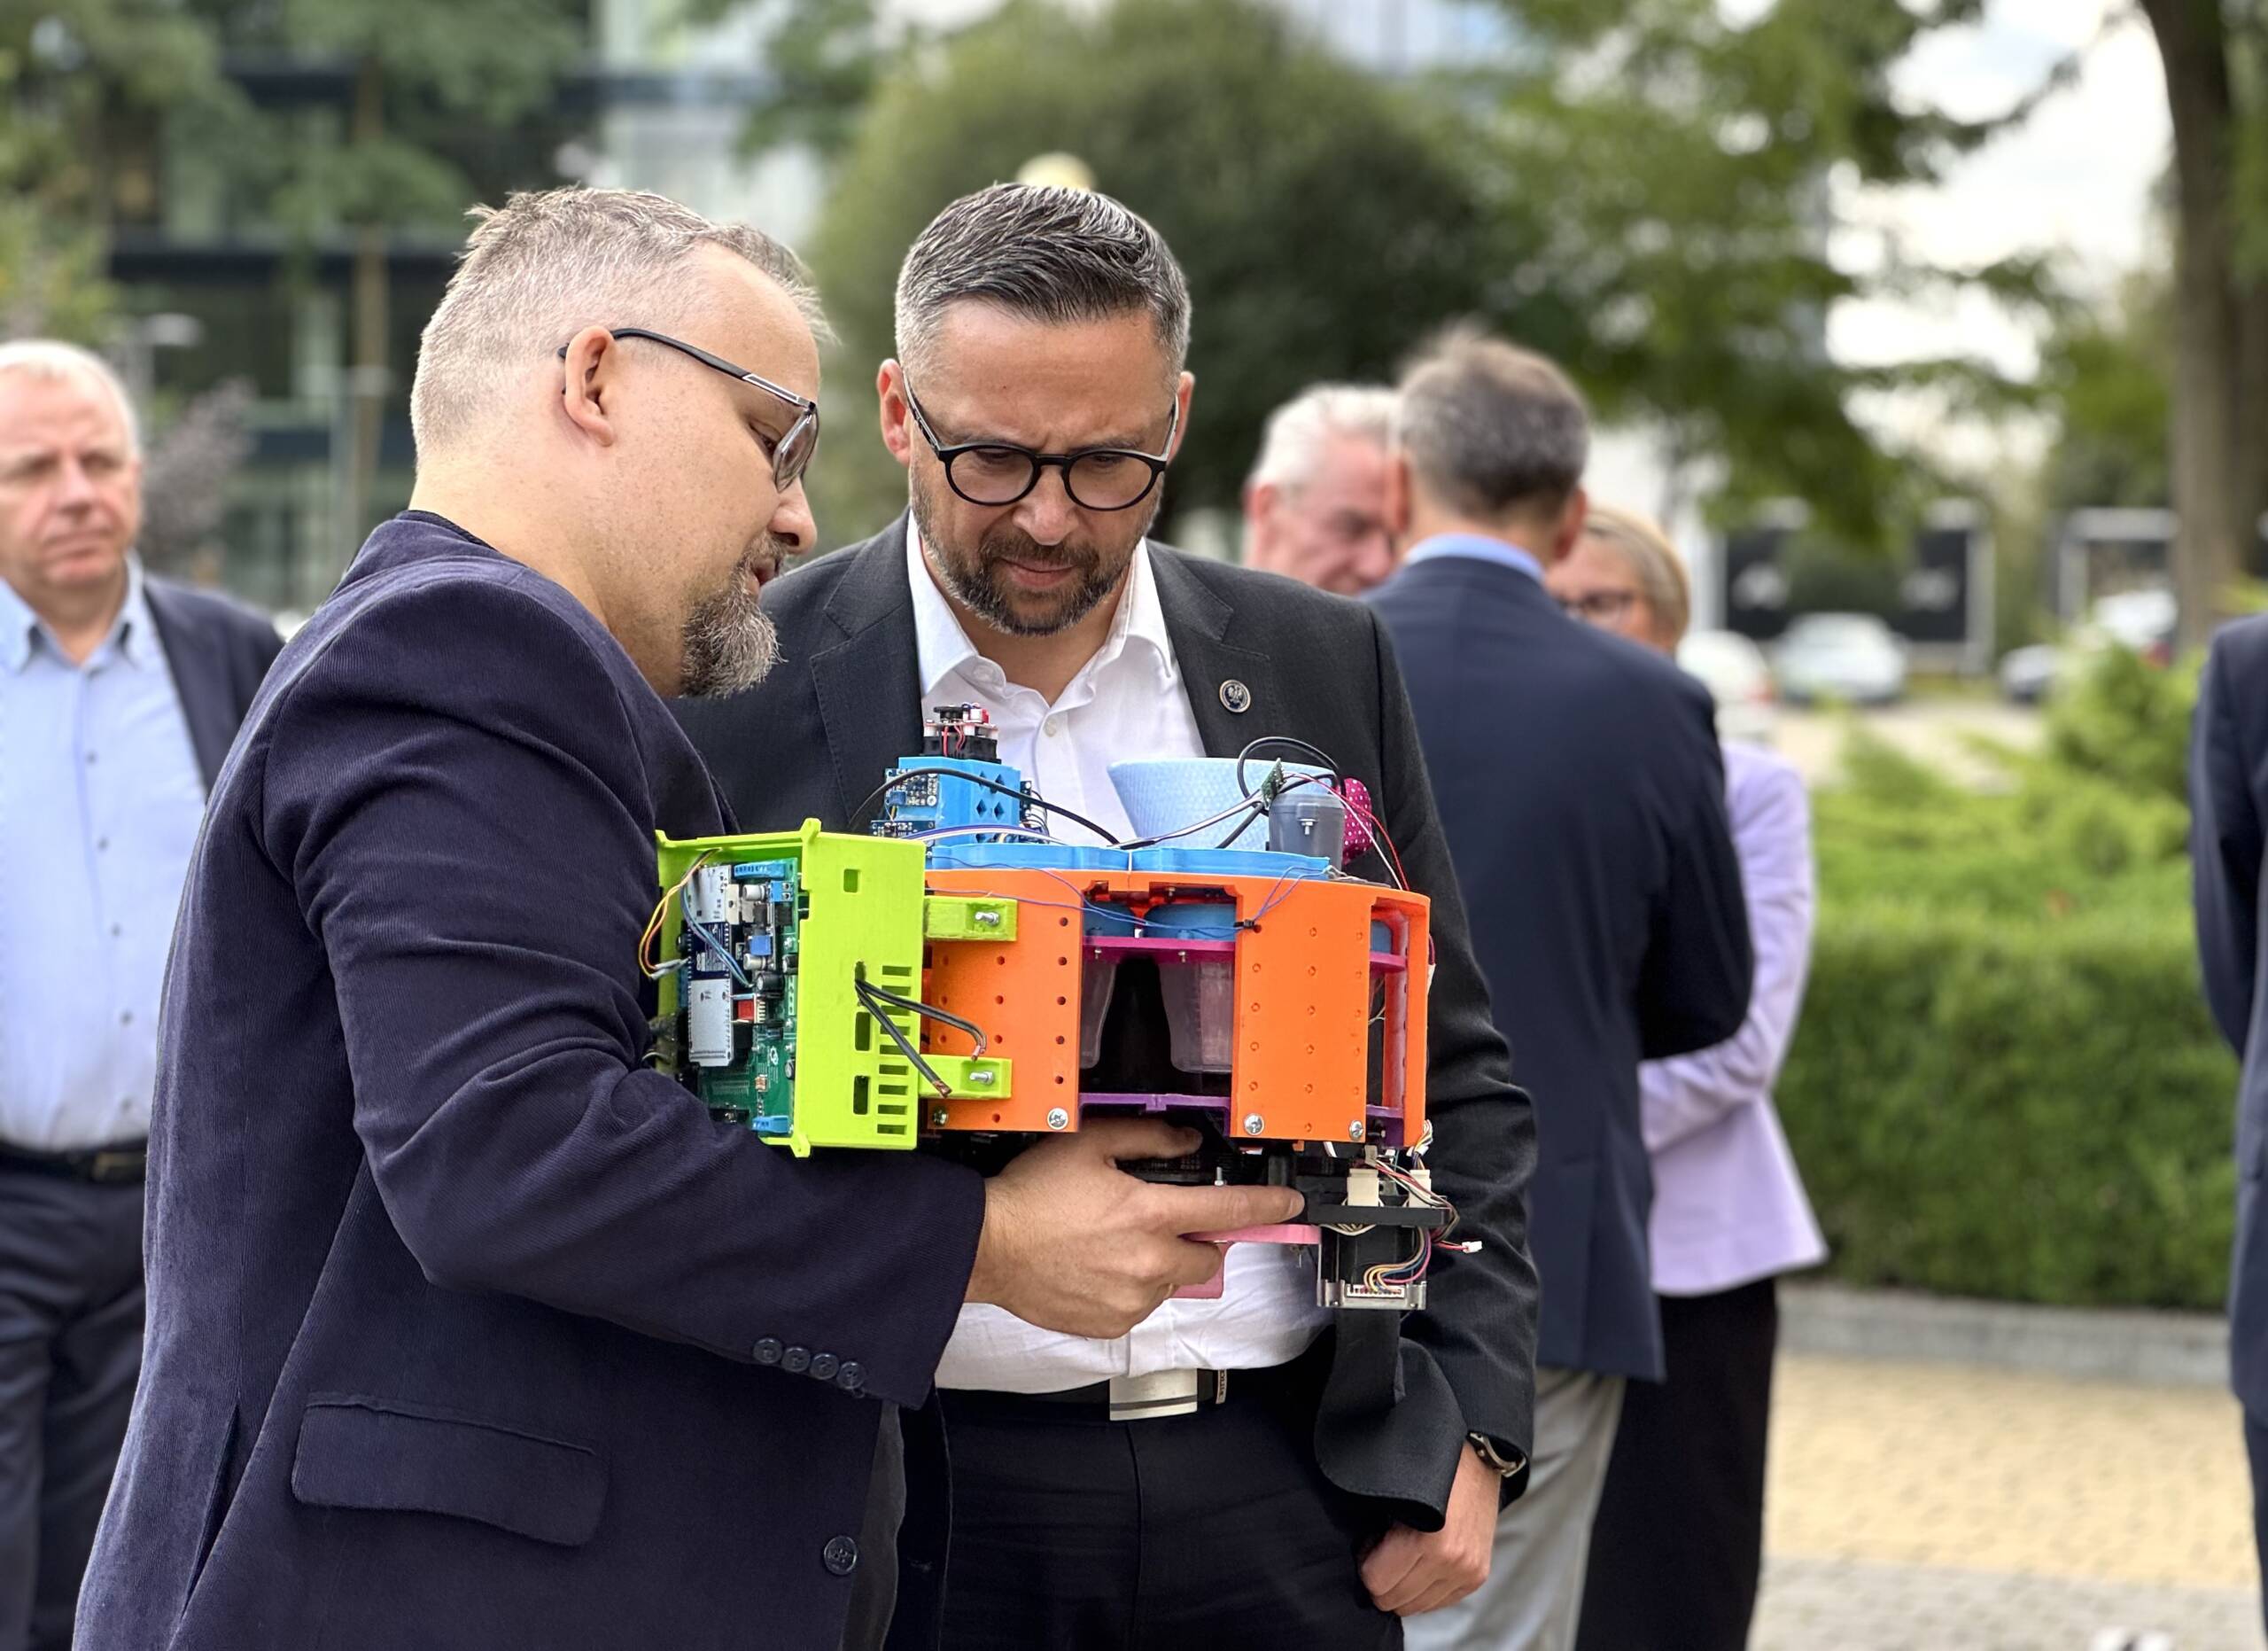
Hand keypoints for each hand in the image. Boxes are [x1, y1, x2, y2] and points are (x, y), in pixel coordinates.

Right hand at [964, 1118, 1304, 1338]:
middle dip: (1199, 1240)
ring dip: (1160, 1264)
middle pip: (1208, 1258)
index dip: (1267, 1206)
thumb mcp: (1090, 1144)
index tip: (1288, 1205)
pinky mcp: (1111, 1323)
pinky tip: (1098, 1266)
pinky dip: (1132, 1287)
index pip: (1230, 1213)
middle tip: (1163, 1222)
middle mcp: (1148, 1263)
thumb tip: (1186, 1142)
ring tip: (1114, 1244)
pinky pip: (1141, 1305)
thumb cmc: (1031, 1195)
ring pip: (1172, 1283)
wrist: (985, 1246)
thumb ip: (1148, 1138)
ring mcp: (1131, 1299)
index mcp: (1149, 1215)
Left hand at [1360, 1445, 1499, 1614]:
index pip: (1377, 1581)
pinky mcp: (1477, 1576)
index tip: (1371, 1544)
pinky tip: (1424, 1561)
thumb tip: (1364, 1557)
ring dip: (1405, 1586)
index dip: (1366, 1562)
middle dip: (1383, 1579)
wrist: (1478, 1458)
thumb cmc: (1433, 1471)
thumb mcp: (1397, 1494)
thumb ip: (1378, 1529)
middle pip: (1396, 1600)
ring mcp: (1467, 1572)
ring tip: (1407, 1554)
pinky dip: (1426, 1588)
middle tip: (1386, 1550)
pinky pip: (1439, 1602)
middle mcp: (1451, 1562)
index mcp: (1429, 1542)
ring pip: (1417, 1606)